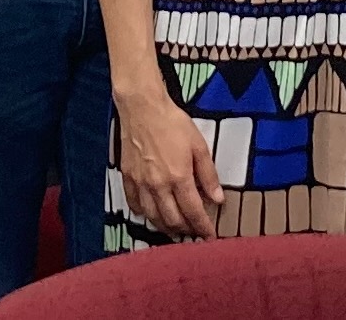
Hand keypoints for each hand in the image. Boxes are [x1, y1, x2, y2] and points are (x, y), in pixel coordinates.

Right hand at [116, 90, 223, 238]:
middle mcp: (158, 185)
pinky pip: (134, 205)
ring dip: (166, 227)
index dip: (203, 228)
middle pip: (172, 220)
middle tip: (194, 233)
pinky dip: (144, 214)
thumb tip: (217, 199)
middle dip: (186, 230)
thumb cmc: (173, 123)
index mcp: (179, 177)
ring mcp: (141, 183)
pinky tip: (152, 214)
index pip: (193, 212)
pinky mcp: (128, 177)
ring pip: (153, 217)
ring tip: (176, 230)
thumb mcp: (199, 145)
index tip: (210, 236)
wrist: (142, 108)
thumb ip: (208, 175)